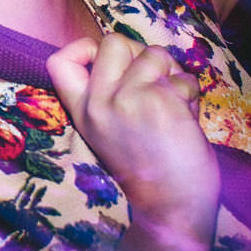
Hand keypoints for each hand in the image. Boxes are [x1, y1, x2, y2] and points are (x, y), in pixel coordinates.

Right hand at [48, 34, 218, 250]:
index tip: (102, 59)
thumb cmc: (149, 170)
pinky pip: (183, 77)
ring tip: (173, 106)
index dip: (82, 47)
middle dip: (140, 53)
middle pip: (113, 41)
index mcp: (83, 113)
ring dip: (173, 75)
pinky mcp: (161, 100)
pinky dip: (192, 94)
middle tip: (151, 83)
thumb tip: (130, 53)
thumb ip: (109, 96)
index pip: (59, 61)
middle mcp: (100, 103)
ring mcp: (129, 99)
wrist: (172, 208)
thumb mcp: (109, 133)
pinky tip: (187, 120)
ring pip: (155, 53)